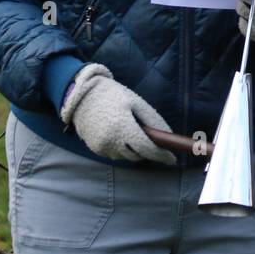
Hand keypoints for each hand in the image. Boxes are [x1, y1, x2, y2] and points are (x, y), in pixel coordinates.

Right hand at [61, 63, 176, 163]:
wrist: (82, 95)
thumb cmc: (113, 96)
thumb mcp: (137, 103)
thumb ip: (154, 120)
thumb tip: (169, 135)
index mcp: (123, 126)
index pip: (146, 148)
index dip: (161, 155)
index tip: (172, 159)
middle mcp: (111, 140)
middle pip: (138, 155)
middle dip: (148, 151)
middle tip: (155, 142)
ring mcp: (101, 147)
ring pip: (126, 157)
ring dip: (134, 150)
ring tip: (134, 133)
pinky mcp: (95, 149)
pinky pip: (115, 154)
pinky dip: (122, 149)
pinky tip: (121, 135)